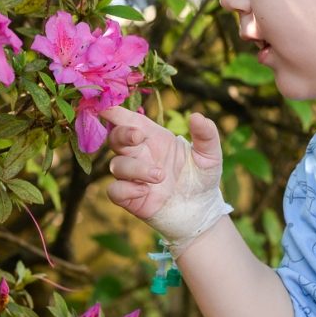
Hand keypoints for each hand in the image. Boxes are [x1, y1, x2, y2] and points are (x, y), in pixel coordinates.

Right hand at [102, 106, 230, 249]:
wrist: (200, 211)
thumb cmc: (202, 177)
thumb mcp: (210, 155)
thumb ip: (206, 135)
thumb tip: (196, 116)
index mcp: (153, 137)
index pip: (129, 120)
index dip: (115, 111)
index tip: (106, 106)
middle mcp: (139, 154)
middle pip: (115, 137)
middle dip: (122, 134)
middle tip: (138, 137)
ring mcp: (133, 176)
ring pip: (116, 165)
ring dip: (135, 168)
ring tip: (160, 176)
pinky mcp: (130, 198)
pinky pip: (114, 191)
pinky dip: (126, 189)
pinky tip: (146, 191)